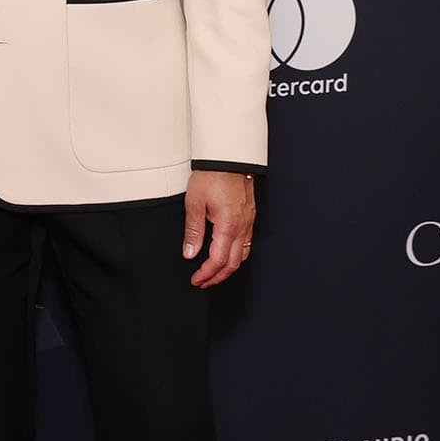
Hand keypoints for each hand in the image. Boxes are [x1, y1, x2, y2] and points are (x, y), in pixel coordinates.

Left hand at [183, 170, 254, 288]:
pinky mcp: (249, 216)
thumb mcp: (194, 204)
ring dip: (228, 268)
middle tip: (203, 282)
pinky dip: (236, 255)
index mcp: (228, 226)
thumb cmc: (211, 176)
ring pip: (243, 255)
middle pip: (233, 263)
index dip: (206, 274)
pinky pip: (246, 243)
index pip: (218, 260)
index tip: (196, 280)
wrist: (227, 158)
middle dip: (217, 277)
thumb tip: (190, 253)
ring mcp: (248, 222)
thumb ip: (193, 231)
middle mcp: (242, 227)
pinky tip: (227, 254)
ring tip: (213, 273)